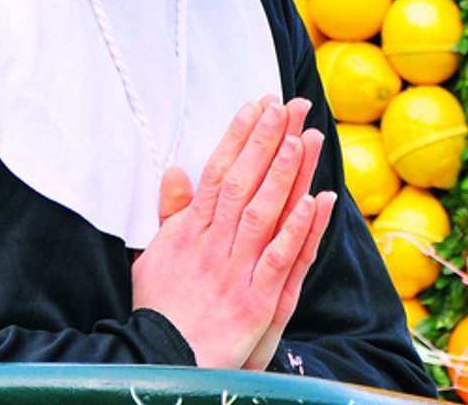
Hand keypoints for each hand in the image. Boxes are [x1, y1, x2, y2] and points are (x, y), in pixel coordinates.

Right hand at [134, 97, 333, 369]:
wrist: (160, 361)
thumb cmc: (159, 310)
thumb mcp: (153, 255)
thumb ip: (171, 212)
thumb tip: (176, 169)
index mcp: (190, 231)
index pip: (217, 172)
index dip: (239, 137)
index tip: (257, 105)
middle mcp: (213, 244)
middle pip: (243, 183)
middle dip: (267, 141)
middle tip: (288, 106)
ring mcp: (235, 271)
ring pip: (263, 213)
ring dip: (284, 174)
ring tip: (302, 137)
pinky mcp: (255, 302)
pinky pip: (279, 260)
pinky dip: (298, 230)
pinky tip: (315, 202)